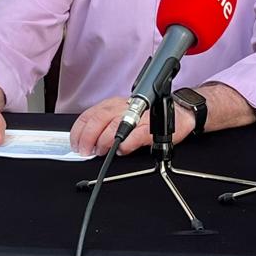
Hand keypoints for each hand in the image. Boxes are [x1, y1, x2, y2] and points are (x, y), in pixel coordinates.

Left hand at [69, 96, 196, 155]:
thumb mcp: (121, 116)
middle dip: (88, 138)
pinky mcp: (152, 127)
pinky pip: (136, 135)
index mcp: (113, 104)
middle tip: (87, 151)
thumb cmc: (149, 116)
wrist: (179, 112)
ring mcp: (138, 116)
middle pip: (98, 120)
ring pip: (114, 126)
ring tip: (102, 151)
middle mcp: (123, 107)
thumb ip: (105, 127)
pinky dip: (126, 143)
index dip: (79, 132)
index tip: (76, 145)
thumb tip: (86, 142)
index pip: (89, 115)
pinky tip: (122, 149)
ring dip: (104, 141)